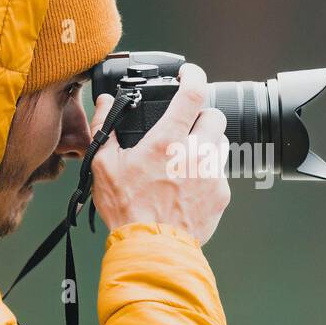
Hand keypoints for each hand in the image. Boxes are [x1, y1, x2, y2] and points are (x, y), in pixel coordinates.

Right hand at [87, 63, 230, 245]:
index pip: (193, 93)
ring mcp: (211, 175)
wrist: (153, 249)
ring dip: (205, 144)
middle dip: (201, 116)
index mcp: (167, 141)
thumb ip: (105, 128)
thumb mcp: (104, 166)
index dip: (194, 75)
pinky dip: (206, 174)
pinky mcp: (221, 195)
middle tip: (184, 126)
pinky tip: (188, 187)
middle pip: (214, 115)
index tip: (188, 74)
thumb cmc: (128, 210)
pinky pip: (219, 173)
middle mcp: (195, 153)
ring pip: (219, 144)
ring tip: (183, 160)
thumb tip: (104, 103)